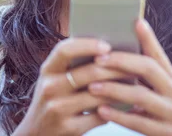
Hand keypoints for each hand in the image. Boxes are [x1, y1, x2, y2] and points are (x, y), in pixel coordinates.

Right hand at [14, 38, 129, 135]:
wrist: (36, 134)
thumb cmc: (53, 100)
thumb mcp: (54, 79)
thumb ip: (72, 64)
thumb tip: (108, 48)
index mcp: (47, 70)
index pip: (64, 50)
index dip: (87, 45)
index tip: (108, 45)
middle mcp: (49, 87)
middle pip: (88, 72)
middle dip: (115, 68)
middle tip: (134, 66)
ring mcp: (57, 109)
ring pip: (97, 95)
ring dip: (120, 89)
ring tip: (135, 83)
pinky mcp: (68, 128)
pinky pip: (99, 116)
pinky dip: (116, 110)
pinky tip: (127, 105)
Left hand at [87, 19, 171, 135]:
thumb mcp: (169, 91)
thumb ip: (151, 75)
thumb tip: (126, 54)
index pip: (159, 54)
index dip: (148, 38)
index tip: (135, 21)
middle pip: (149, 69)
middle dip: (122, 61)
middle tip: (98, 59)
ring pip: (142, 96)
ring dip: (114, 90)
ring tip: (92, 86)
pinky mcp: (167, 133)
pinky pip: (140, 124)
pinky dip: (119, 116)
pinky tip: (102, 111)